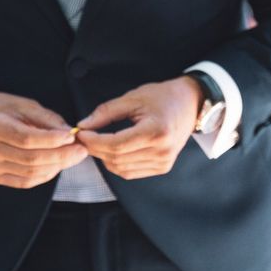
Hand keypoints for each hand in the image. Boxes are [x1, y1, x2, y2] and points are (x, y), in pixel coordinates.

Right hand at [0, 92, 88, 188]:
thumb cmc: (5, 109)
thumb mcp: (26, 105)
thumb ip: (48, 120)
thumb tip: (71, 134)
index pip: (27, 139)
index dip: (52, 140)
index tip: (73, 137)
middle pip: (31, 159)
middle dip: (62, 156)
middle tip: (82, 150)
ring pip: (31, 172)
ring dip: (57, 166)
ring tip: (73, 157)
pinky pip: (25, 181)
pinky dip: (46, 175)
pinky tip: (58, 165)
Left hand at [76, 77, 202, 179]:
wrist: (190, 105)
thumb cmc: (162, 97)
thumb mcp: (133, 98)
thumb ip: (106, 112)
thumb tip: (83, 126)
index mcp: (156, 131)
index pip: (116, 144)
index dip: (94, 141)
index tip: (80, 133)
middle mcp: (162, 150)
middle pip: (117, 158)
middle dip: (95, 149)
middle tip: (84, 137)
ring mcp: (164, 162)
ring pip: (121, 169)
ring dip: (104, 158)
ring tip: (97, 143)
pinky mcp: (163, 167)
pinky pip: (131, 172)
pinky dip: (117, 164)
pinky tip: (112, 150)